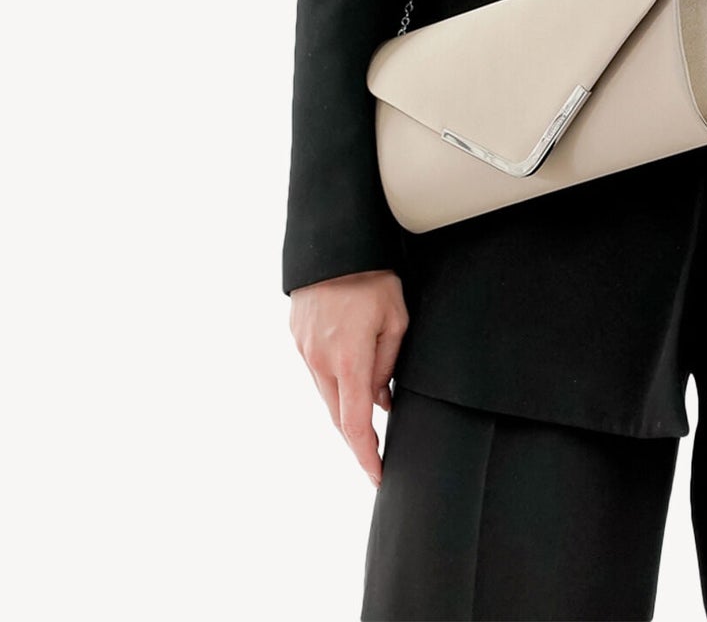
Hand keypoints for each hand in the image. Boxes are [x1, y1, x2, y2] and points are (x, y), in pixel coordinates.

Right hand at [289, 269, 407, 486]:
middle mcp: (320, 360)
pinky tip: (349, 376)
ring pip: (326, 394)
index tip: (377, 476)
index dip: (366, 456)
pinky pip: (316, 370)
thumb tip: (381, 401)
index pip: (357, 425)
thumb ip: (387, 366)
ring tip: (368, 412)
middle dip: (356, 439)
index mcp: (349, 360)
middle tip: (375, 455)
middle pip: (338, 415)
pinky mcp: (297, 337)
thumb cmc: (373, 277)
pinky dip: (333, 381)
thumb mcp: (396, 319)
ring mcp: (304, 349)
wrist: (335, 244)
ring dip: (345, 408)